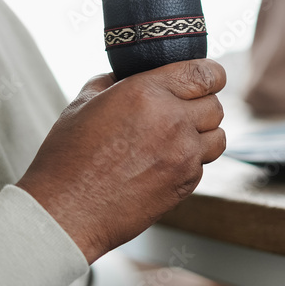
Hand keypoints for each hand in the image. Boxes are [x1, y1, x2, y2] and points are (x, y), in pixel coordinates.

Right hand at [16, 59, 225, 263]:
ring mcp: (183, 155)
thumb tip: (132, 73)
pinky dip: (190, 161)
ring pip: (218, 136)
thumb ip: (115, 80)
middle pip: (216, 105)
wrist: (66, 212)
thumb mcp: (84, 103)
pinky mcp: (185, 184)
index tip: (204, 80)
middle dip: (201, 105)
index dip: (210, 74)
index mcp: (148, 93)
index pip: (205, 73)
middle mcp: (173, 121)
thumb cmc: (68, 157)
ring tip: (176, 138)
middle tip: (180, 111)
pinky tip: (162, 163)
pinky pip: (203, 164)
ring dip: (203, 134)